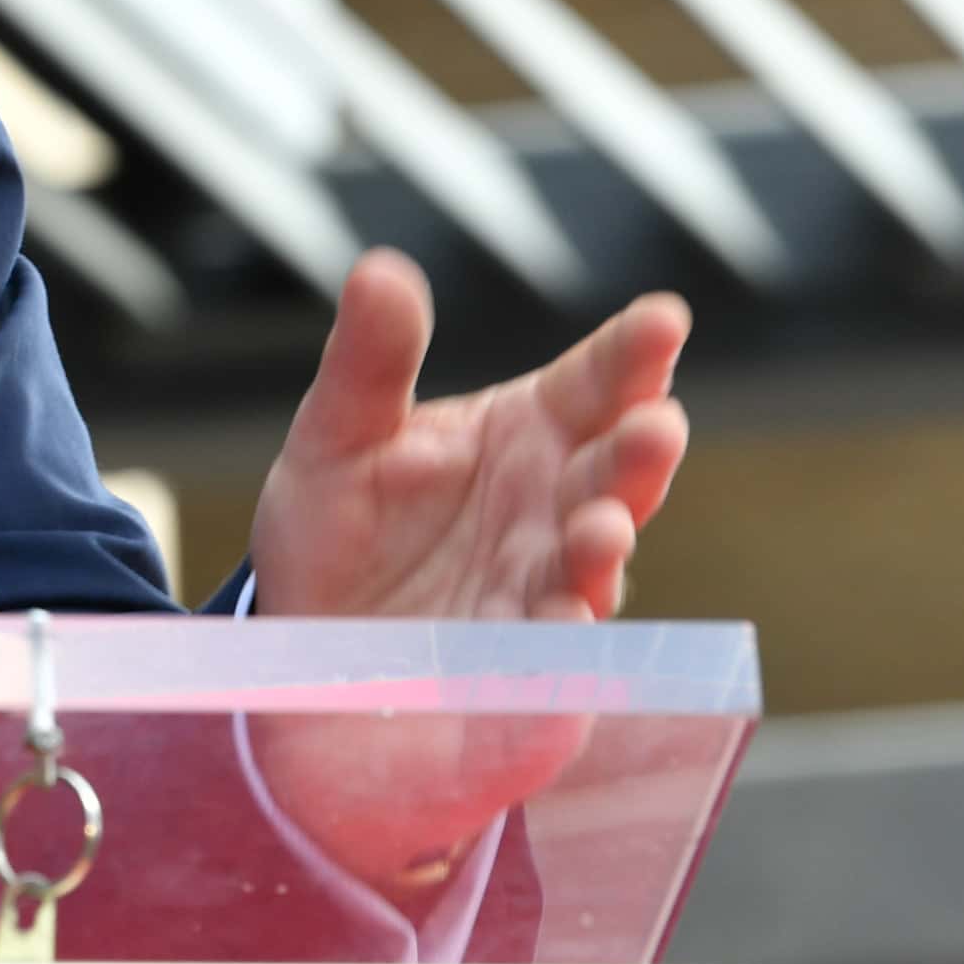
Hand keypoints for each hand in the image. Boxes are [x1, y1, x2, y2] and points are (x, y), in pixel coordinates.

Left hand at [242, 251, 692, 891]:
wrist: (300, 664)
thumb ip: (369, 362)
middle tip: (656, 424)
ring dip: (602, 553)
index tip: (663, 319)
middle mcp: (555, 520)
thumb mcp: (336, 438)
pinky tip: (559, 640)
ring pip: (592, 577)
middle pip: (612, 478)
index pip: (593, 389)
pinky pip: (554, 684)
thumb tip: (382, 269)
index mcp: (526, 441)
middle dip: (637, 455)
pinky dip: (562, 668)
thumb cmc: (339, 536)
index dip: (630, 356)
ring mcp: (547, 607)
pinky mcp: (524, 695)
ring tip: (599, 530)